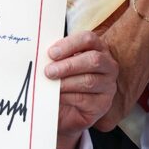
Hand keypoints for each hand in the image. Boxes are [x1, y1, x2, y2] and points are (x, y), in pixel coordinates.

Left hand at [45, 32, 118, 148]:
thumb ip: (54, 58)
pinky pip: (85, 99)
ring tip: (50, 85)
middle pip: (93, 60)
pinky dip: (68, 97)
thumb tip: (40, 55)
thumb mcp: (58, 65)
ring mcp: (108, 85)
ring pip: (89, 80)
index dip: (69, 44)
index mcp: (96, 48)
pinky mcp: (103, 104)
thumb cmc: (61, 79)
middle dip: (68, 65)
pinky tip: (57, 96)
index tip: (51, 53)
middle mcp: (107, 65)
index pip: (88, 39)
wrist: (66, 109)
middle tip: (48, 72)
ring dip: (66, 82)